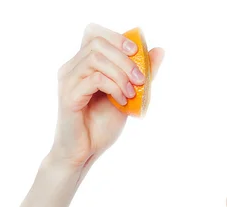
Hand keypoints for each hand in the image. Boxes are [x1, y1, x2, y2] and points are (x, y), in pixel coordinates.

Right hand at [50, 23, 164, 168]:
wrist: (84, 154)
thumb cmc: (100, 126)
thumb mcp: (128, 95)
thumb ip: (141, 73)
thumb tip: (159, 50)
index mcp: (82, 65)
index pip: (94, 33)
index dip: (116, 37)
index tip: (136, 52)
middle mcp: (70, 69)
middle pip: (97, 42)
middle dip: (124, 57)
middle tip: (140, 78)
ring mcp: (67, 81)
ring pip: (95, 58)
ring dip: (121, 74)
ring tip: (132, 93)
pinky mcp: (68, 96)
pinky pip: (95, 79)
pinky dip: (114, 87)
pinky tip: (121, 101)